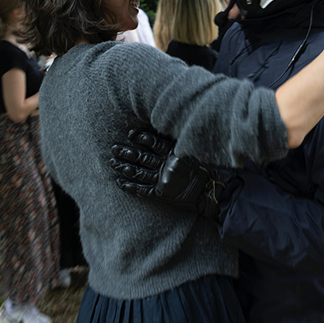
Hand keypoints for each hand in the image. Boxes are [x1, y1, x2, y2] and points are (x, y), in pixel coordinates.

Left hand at [109, 129, 235, 219]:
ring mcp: (163, 181)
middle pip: (141, 157)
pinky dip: (130, 186)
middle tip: (113, 148)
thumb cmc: (205, 170)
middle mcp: (166, 166)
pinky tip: (119, 182)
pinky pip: (142, 190)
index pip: (153, 142)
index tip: (129, 134)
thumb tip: (169, 128)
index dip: (140, 137)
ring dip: (124, 167)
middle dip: (126, 152)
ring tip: (112, 163)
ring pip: (138, 173)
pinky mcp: (161, 195)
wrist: (211, 193)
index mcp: (174, 154)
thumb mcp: (194, 152)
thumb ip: (179, 143)